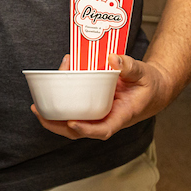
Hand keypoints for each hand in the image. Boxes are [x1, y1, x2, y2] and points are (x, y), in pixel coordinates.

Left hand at [31, 54, 172, 140]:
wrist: (153, 89)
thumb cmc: (149, 84)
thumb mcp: (144, 73)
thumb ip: (130, 66)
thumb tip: (112, 59)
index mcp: (122, 115)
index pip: (104, 130)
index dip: (87, 130)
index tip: (73, 123)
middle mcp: (108, 118)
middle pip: (80, 131)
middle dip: (58, 126)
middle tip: (39, 113)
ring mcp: (99, 114)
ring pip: (74, 122)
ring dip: (55, 118)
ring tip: (36, 107)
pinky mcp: (94, 106)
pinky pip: (76, 109)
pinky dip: (62, 103)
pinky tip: (52, 89)